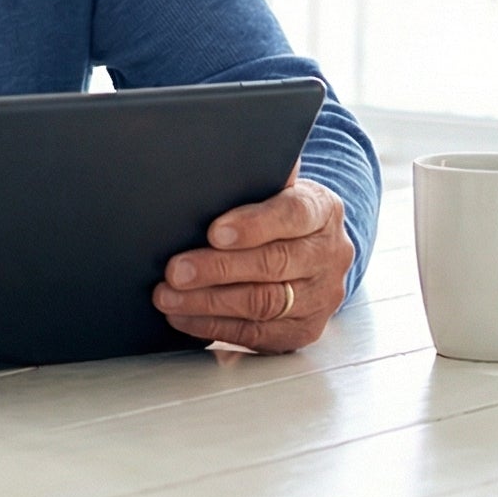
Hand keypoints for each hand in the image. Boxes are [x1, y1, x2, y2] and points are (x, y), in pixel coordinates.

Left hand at [153, 176, 352, 352]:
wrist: (313, 248)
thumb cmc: (277, 212)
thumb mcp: (275, 186)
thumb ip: (255, 177)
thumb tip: (210, 161)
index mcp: (323, 211)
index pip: (293, 214)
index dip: (253, 225)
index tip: (214, 232)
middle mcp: (329, 255)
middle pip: (274, 264)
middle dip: (218, 269)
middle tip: (175, 270)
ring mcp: (321, 297)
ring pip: (264, 304)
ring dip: (209, 302)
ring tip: (168, 296)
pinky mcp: (304, 330)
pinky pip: (257, 334)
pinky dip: (214, 326)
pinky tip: (183, 316)